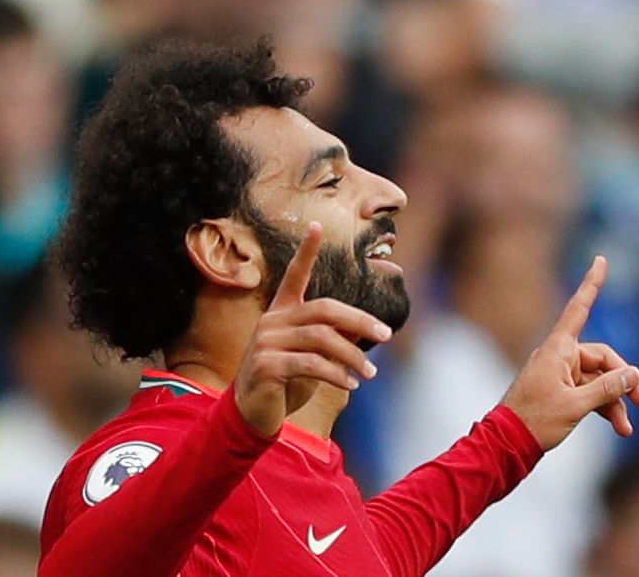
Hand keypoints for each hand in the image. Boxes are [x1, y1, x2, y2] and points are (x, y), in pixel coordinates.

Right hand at [233, 222, 392, 436]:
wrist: (251, 413)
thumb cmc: (286, 380)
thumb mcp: (311, 355)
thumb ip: (333, 336)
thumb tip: (366, 328)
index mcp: (282, 311)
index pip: (294, 275)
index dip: (306, 251)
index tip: (317, 225)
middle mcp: (272, 320)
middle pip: (324, 309)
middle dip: (360, 321)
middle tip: (386, 335)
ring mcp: (266, 342)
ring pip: (321, 338)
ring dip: (352, 356)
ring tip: (369, 373)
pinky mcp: (266, 365)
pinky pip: (311, 364)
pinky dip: (336, 374)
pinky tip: (351, 384)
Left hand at [501, 257, 638, 450]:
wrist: (506, 445)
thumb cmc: (535, 420)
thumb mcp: (576, 405)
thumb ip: (607, 388)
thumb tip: (634, 373)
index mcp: (557, 349)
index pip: (579, 309)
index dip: (591, 284)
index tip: (600, 259)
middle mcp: (559, 357)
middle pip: (602, 358)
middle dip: (623, 381)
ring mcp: (558, 374)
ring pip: (597, 380)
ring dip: (614, 401)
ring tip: (626, 428)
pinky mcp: (559, 391)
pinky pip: (588, 392)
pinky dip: (603, 407)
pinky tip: (618, 427)